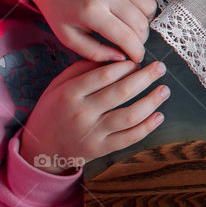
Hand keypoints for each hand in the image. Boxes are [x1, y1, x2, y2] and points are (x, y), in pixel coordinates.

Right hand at [20, 60, 169, 174]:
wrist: (41, 148)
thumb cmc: (54, 110)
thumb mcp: (58, 86)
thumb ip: (82, 69)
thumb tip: (112, 57)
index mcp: (70, 94)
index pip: (104, 75)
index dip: (126, 66)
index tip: (138, 61)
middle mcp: (82, 113)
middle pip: (121, 92)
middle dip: (146, 77)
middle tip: (160, 67)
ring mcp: (92, 133)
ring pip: (129, 115)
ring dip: (152, 101)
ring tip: (164, 89)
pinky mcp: (101, 149)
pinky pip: (129, 137)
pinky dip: (147, 127)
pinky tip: (159, 115)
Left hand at [24, 0, 156, 61]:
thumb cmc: (60, 10)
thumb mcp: (69, 38)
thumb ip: (95, 53)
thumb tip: (122, 57)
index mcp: (91, 11)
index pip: (126, 37)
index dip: (136, 52)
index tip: (136, 58)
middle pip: (141, 23)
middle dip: (141, 39)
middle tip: (131, 43)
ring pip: (150, 7)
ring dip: (145, 20)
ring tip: (131, 24)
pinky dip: (144, 3)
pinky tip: (131, 8)